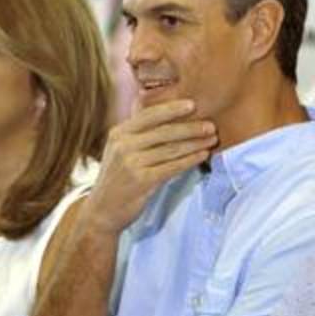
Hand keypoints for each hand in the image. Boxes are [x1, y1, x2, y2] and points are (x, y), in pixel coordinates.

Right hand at [82, 100, 216, 236]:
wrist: (102, 211)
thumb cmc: (117, 179)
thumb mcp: (119, 151)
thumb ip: (137, 134)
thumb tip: (166, 115)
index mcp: (118, 133)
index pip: (149, 115)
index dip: (172, 109)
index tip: (193, 104)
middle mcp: (123, 145)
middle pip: (164, 132)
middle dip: (190, 127)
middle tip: (211, 125)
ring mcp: (131, 163)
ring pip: (171, 149)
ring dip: (195, 144)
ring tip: (212, 139)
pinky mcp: (142, 181)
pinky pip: (172, 167)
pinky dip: (190, 160)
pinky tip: (202, 156)